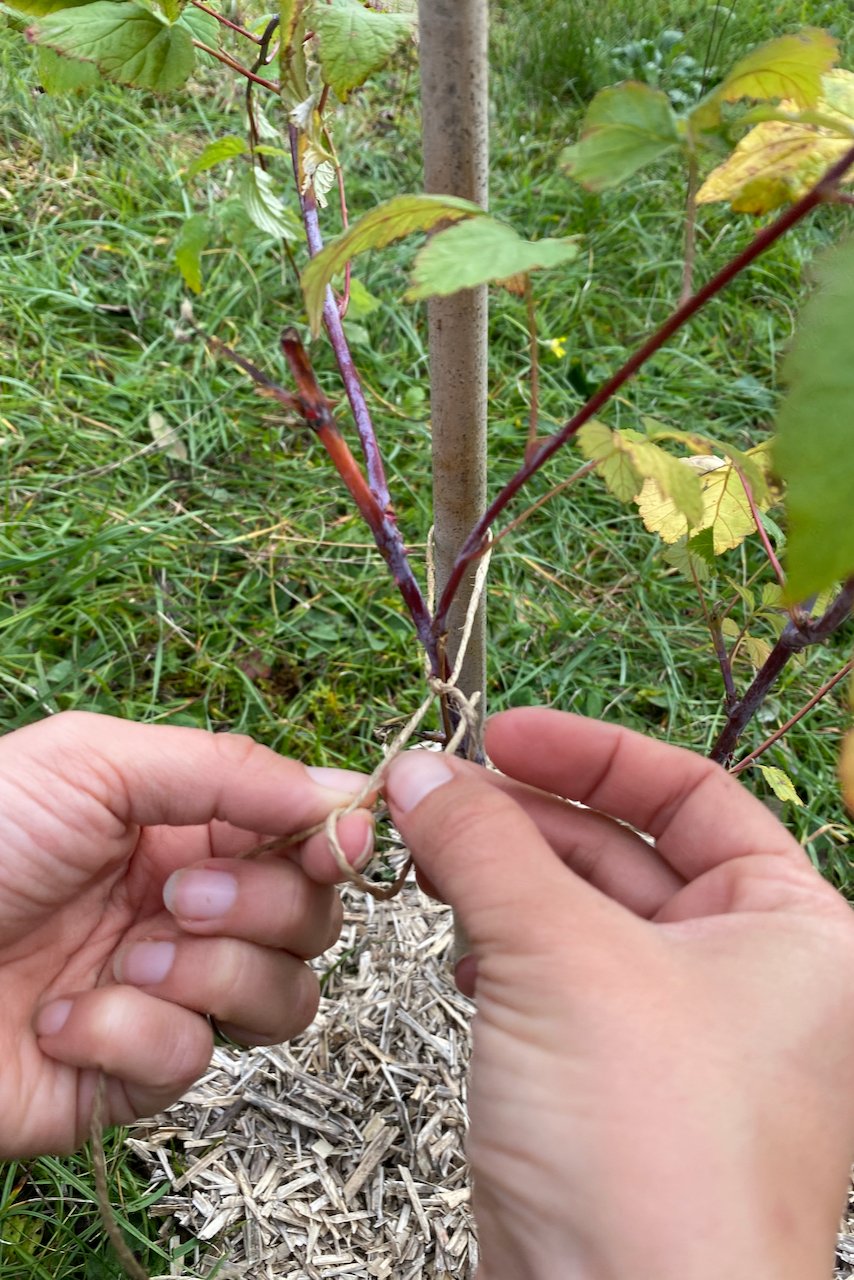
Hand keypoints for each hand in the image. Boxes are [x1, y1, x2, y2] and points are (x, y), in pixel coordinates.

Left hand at [0, 711, 372, 1156]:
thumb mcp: (91, 763)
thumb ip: (225, 769)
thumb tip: (348, 792)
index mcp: (185, 829)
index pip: (305, 836)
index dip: (335, 842)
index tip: (340, 844)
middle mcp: (189, 909)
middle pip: (311, 919)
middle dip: (260, 907)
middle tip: (175, 896)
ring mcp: (166, 994)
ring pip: (281, 998)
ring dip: (209, 974)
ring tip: (126, 959)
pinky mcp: (133, 1074)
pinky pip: (194, 1060)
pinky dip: (130, 1036)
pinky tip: (59, 1018)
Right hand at [385, 708, 853, 1279]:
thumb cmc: (650, 1147)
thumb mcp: (560, 955)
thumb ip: (487, 845)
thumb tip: (426, 770)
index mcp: (795, 927)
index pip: (690, 793)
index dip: (589, 754)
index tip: (500, 734)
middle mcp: (754, 976)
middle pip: (628, 852)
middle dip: (527, 819)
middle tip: (437, 793)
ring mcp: (687, 1035)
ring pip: (584, 919)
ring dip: (506, 884)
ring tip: (432, 861)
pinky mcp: (621, 1086)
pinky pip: (560, 985)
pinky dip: (505, 953)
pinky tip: (459, 950)